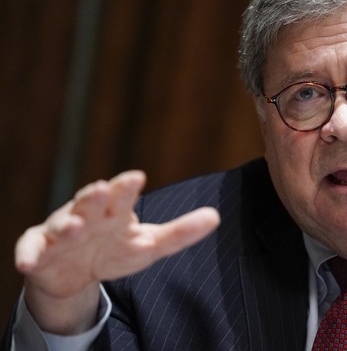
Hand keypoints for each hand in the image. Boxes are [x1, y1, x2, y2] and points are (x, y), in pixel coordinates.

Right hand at [14, 171, 219, 333]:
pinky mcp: (40, 250)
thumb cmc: (115, 249)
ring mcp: (62, 232)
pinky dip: (28, 254)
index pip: (122, 195)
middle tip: (102, 188)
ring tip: (76, 227)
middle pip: (91, 202)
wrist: (76, 272)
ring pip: (62, 223)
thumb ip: (180, 232)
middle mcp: (88, 215)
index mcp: (115, 211)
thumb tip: (215, 216)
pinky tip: (27, 261)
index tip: (137, 177)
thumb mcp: (149, 244)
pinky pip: (31, 250)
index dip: (127, 187)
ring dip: (67, 224)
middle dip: (95, 195)